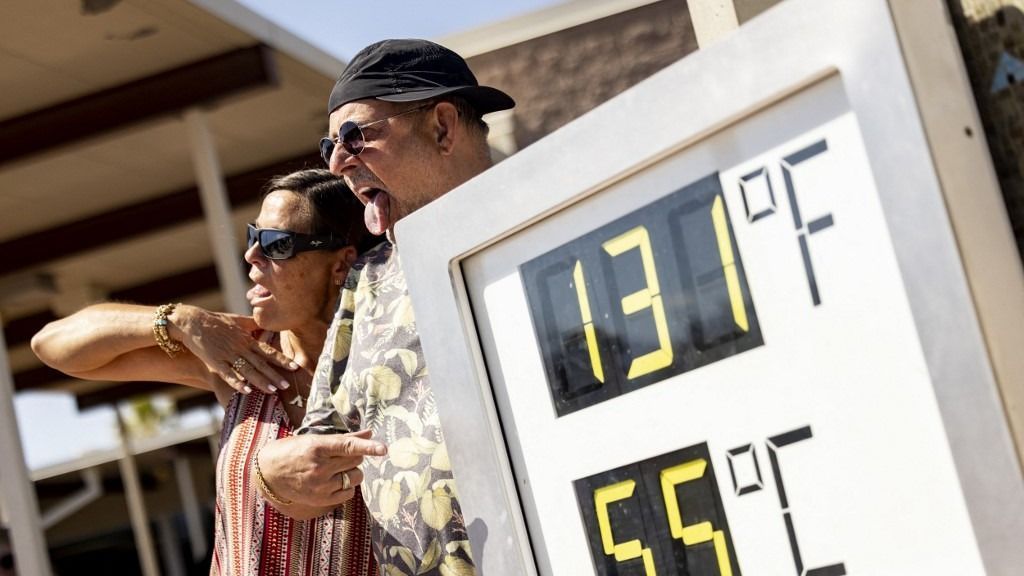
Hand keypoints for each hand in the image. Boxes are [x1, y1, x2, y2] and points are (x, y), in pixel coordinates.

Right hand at [171, 304, 296, 393]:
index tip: (294, 367)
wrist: (192, 321)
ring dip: (260, 381)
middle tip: (287, 386)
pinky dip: (237, 382)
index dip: (281, 359)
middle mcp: (240, 347)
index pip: (268, 351)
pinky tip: (247, 390)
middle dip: (274, 375)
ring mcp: (227, 354)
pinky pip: (228, 373)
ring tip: (273, 391)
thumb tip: (266, 324)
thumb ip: (253, 324)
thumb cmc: (217, 320)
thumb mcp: (238, 320)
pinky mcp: (214, 361)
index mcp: (247, 339)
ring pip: (247, 370)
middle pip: (260, 363)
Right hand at [257, 429, 386, 507]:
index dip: (368, 447)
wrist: (267, 473)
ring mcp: (320, 486)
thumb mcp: (314, 439)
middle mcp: (319, 468)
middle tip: (339, 454)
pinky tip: (336, 480)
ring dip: (352, 470)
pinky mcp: (321, 500)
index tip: (383, 449)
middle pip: (355, 460)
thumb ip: (343, 438)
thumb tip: (369, 433)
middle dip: (354, 455)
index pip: (348, 446)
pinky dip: (348, 485)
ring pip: (355, 476)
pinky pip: (349, 492)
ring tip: (336, 468)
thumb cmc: (292, 451)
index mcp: (317, 447)